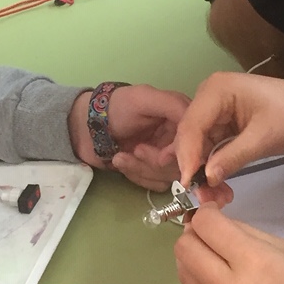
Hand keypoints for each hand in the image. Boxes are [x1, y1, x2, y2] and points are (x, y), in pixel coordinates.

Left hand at [67, 84, 191, 190]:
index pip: (196, 145)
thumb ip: (172, 105)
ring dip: (141, 169)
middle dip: (154, 163)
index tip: (159, 155)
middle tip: (134, 151)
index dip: (179, 154)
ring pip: (168, 178)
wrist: (86, 126)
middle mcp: (179, 139)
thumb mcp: (144, 98)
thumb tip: (197, 128)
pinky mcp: (153, 171)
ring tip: (120, 156)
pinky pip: (156, 184)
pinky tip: (121, 161)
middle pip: (183, 165)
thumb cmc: (116, 108)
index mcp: (182, 118)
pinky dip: (136, 176)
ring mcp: (166, 157)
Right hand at [174, 72, 283, 189]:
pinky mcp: (221, 125)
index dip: (188, 156)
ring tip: (216, 196)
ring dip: (203, 171)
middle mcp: (208, 97)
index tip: (188, 184)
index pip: (191, 125)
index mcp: (216, 90)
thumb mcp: (264, 138)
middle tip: (203, 196)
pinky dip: (213, 167)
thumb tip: (206, 178)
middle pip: (190, 136)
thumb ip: (232, 157)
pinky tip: (219, 186)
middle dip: (194, 167)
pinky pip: (209, 149)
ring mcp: (214, 112)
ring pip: (198, 146)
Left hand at [175, 207, 283, 283]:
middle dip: (195, 234)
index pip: (205, 226)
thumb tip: (209, 223)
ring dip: (195, 259)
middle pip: (184, 250)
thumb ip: (242, 232)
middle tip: (214, 234)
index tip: (216, 213)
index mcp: (253, 263)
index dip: (207, 213)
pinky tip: (227, 283)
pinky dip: (205, 283)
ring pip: (183, 274)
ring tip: (218, 258)